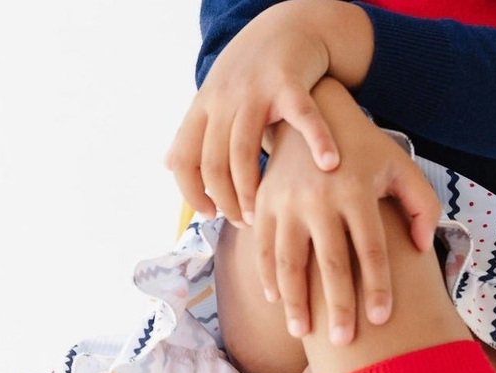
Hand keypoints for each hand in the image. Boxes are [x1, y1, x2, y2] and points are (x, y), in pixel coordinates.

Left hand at [165, 1, 373, 225]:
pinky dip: (317, 141)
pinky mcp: (289, 83)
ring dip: (251, 189)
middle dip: (227, 201)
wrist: (287, 27)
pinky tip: (329, 165)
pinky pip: (302, 116)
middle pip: (214, 163)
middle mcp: (223, 99)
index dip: (193, 193)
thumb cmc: (254, 74)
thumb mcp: (215, 98)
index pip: (184, 159)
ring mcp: (254, 91)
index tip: (212, 215)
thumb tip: (167, 165)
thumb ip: (195, 133)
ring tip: (265, 213)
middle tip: (246, 222)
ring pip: (243, 151)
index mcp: (205, 107)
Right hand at [255, 78, 442, 338]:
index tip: (381, 320)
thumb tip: (421, 247)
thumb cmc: (367, 151)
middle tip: (343, 341)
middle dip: (338, 307)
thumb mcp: (402, 166)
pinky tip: (277, 302)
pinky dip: (268, 276)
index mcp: (357, 192)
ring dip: (295, 301)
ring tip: (302, 333)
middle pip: (331, 264)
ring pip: (290, 261)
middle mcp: (320, 198)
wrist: (312, 114)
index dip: (377, 287)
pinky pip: (263, 247)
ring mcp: (287, 201)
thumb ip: (423, 205)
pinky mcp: (265, 203)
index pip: (370, 251)